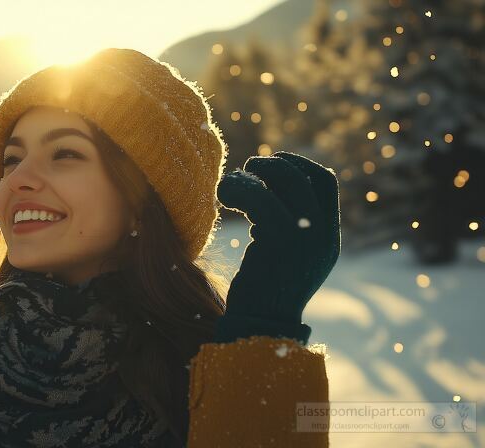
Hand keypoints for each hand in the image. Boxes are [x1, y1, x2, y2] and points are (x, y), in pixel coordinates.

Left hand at [214, 151, 340, 343]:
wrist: (259, 328)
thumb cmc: (262, 293)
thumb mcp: (285, 257)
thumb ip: (288, 227)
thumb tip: (269, 189)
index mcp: (327, 238)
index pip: (324, 183)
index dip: (298, 164)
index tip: (272, 163)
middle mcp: (322, 237)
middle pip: (306, 177)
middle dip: (275, 165)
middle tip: (249, 168)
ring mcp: (305, 239)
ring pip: (286, 183)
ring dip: (255, 174)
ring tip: (230, 183)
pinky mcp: (279, 243)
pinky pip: (261, 198)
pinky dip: (240, 188)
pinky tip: (223, 197)